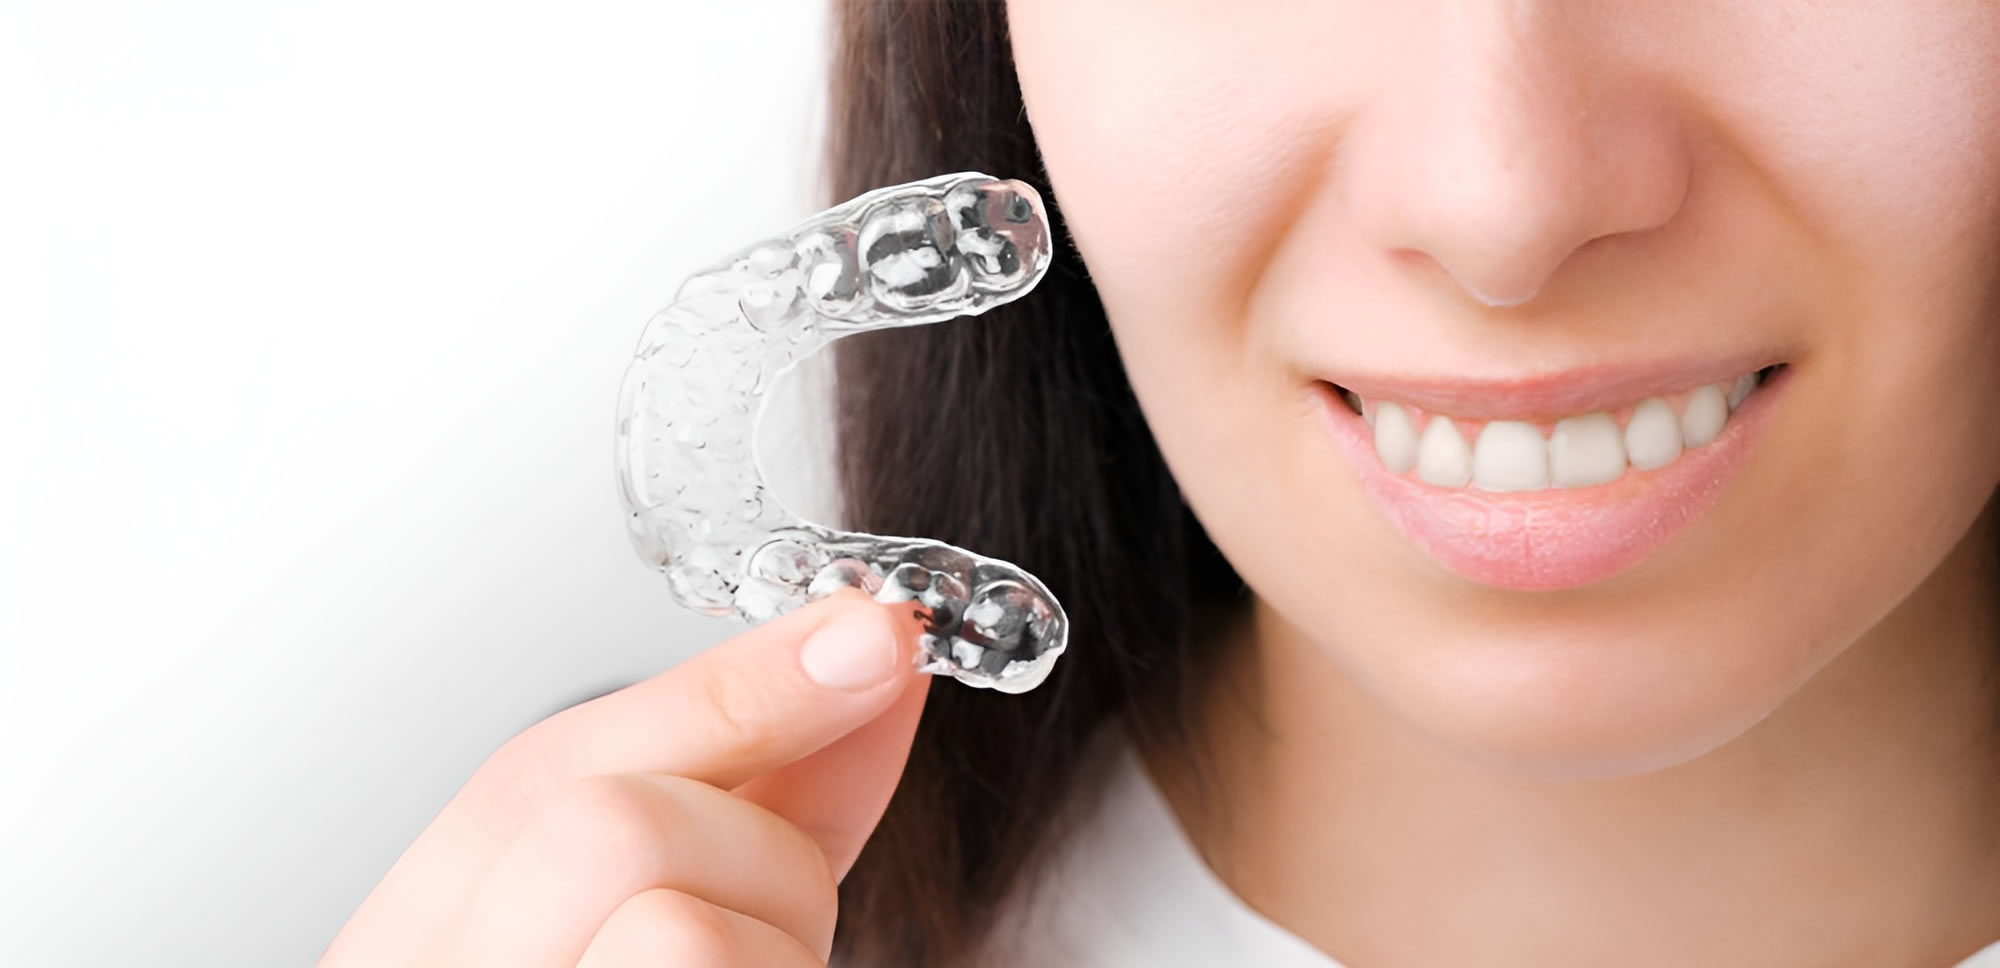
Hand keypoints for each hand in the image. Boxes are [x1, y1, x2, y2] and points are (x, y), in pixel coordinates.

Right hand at [316, 588, 931, 966]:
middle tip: (776, 929)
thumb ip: (740, 801)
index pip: (538, 773)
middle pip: (610, 830)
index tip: (879, 638)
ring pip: (684, 934)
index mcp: (408, 963)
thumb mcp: (634, 933)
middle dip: (753, 856)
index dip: (731, 686)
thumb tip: (861, 660)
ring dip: (779, 957)